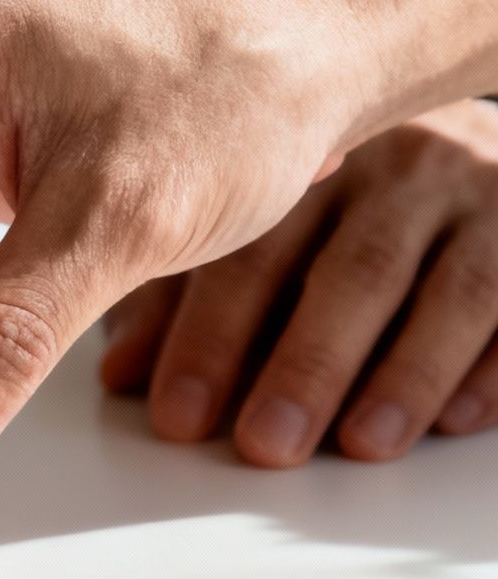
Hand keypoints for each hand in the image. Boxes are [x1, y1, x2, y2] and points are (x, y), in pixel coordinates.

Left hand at [100, 98, 497, 463]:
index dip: (212, 338)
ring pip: (450, 291)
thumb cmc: (336, 198)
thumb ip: (184, 297)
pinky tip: (458, 422)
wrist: (469, 134)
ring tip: (361, 445)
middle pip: (354, 272)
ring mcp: (484, 197)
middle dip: (306, 366)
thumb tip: (118, 374)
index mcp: (310, 164)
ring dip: (404, 376)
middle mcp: (403, 170)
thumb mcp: (254, 227)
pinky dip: (493, 367)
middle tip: (265, 444)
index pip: (253, 251)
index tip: (178, 417)